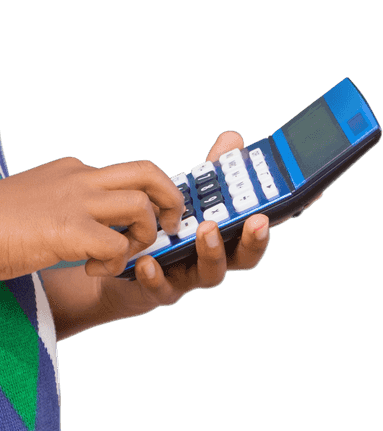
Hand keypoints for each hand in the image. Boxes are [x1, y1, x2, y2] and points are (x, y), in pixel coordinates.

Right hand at [0, 156, 183, 281]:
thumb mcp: (32, 198)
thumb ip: (59, 202)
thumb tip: (74, 222)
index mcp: (70, 170)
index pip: (125, 172)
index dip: (145, 197)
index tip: (143, 221)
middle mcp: (79, 178)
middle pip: (148, 173)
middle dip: (170, 201)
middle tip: (168, 229)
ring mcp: (75, 201)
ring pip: (141, 207)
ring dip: (142, 237)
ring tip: (119, 258)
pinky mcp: (69, 231)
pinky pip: (117, 247)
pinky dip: (113, 265)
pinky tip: (89, 272)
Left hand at [131, 130, 268, 305]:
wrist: (123, 268)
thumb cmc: (164, 231)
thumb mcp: (186, 196)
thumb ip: (210, 172)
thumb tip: (233, 139)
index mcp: (224, 236)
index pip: (258, 228)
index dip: (281, 214)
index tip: (308, 197)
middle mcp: (212, 259)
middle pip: (243, 257)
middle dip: (254, 239)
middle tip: (257, 219)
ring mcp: (188, 277)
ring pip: (209, 274)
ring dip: (212, 252)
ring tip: (206, 228)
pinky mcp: (158, 291)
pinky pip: (162, 289)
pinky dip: (156, 277)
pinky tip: (149, 261)